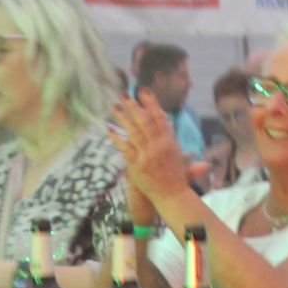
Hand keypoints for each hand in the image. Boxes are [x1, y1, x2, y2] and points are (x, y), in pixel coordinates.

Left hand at [106, 91, 197, 210]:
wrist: (173, 196)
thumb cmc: (177, 178)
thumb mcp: (179, 155)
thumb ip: (172, 138)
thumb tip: (168, 122)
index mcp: (170, 141)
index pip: (159, 117)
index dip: (151, 102)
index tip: (143, 91)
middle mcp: (159, 145)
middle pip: (145, 120)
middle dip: (134, 106)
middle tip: (124, 94)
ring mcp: (148, 155)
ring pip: (134, 131)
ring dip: (123, 117)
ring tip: (114, 106)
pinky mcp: (138, 165)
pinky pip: (125, 148)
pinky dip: (117, 138)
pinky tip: (109, 129)